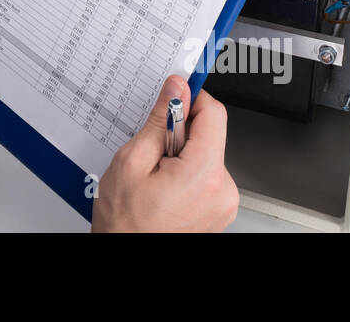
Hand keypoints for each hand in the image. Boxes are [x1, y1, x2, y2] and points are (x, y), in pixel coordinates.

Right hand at [91, 75, 238, 232]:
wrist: (125, 259)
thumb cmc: (125, 224)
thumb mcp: (132, 162)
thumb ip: (159, 121)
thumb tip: (175, 90)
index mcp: (204, 174)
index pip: (214, 113)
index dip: (191, 98)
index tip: (175, 93)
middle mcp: (222, 190)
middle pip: (210, 135)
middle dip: (180, 133)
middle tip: (152, 150)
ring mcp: (223, 204)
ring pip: (206, 155)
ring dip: (182, 155)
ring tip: (156, 176)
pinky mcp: (219, 211)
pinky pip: (206, 177)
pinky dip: (187, 173)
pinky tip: (164, 188)